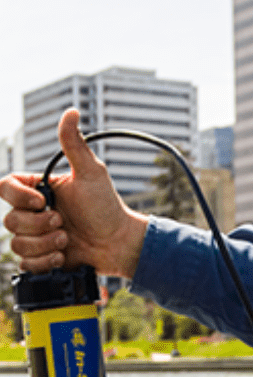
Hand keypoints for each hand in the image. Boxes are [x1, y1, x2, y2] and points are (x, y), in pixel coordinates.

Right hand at [1, 109, 147, 276]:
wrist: (118, 243)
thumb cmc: (107, 207)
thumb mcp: (91, 173)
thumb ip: (74, 145)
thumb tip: (71, 112)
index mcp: (38, 190)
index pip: (5, 188)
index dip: (19, 197)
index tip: (43, 201)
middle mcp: (33, 213)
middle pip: (10, 221)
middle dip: (40, 225)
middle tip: (64, 224)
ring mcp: (37, 237)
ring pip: (18, 245)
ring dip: (45, 244)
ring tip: (66, 241)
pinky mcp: (42, 259)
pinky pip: (26, 265)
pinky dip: (45, 262)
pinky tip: (62, 256)